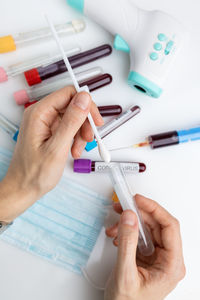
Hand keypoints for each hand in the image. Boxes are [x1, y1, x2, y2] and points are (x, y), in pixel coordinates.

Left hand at [0, 87, 102, 221]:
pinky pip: (69, 128)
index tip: (95, 120)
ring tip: (78, 150)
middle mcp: (41, 115)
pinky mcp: (50, 131)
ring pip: (73, 117)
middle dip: (84, 122)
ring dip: (81, 133)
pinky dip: (76, 138)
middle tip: (90, 138)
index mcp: (39, 113)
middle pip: (73, 106)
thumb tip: (83, 99)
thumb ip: (71, 122)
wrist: (24, 188)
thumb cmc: (33, 174)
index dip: (86, 105)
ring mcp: (46, 123)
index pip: (68, 94)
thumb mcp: (56, 148)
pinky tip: (74, 151)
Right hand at [105, 195, 185, 299]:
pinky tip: (117, 236)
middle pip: (158, 225)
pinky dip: (128, 232)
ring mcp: (159, 258)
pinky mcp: (149, 256)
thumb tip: (130, 217)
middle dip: (138, 215)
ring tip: (115, 226)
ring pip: (148, 229)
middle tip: (123, 207)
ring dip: (130, 224)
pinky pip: (141, 236)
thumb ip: (127, 243)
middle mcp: (169, 260)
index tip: (139, 200)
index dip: (155, 209)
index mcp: (172, 265)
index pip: (170, 227)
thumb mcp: (125, 273)